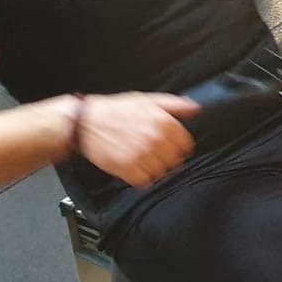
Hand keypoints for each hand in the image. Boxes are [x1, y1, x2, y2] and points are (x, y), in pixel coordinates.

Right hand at [76, 92, 200, 189]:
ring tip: (144, 161)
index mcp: (163, 122)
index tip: (172, 148)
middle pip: (175, 161)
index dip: (180, 148)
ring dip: (155, 169)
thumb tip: (195, 109)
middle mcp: (154, 139)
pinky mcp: (126, 167)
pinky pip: (145, 181)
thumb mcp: (147, 100)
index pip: (186, 145)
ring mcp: (140, 154)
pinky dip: (142, 178)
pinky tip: (136, 169)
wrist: (86, 121)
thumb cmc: (116, 109)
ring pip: (161, 172)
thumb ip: (174, 105)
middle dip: (167, 159)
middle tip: (155, 155)